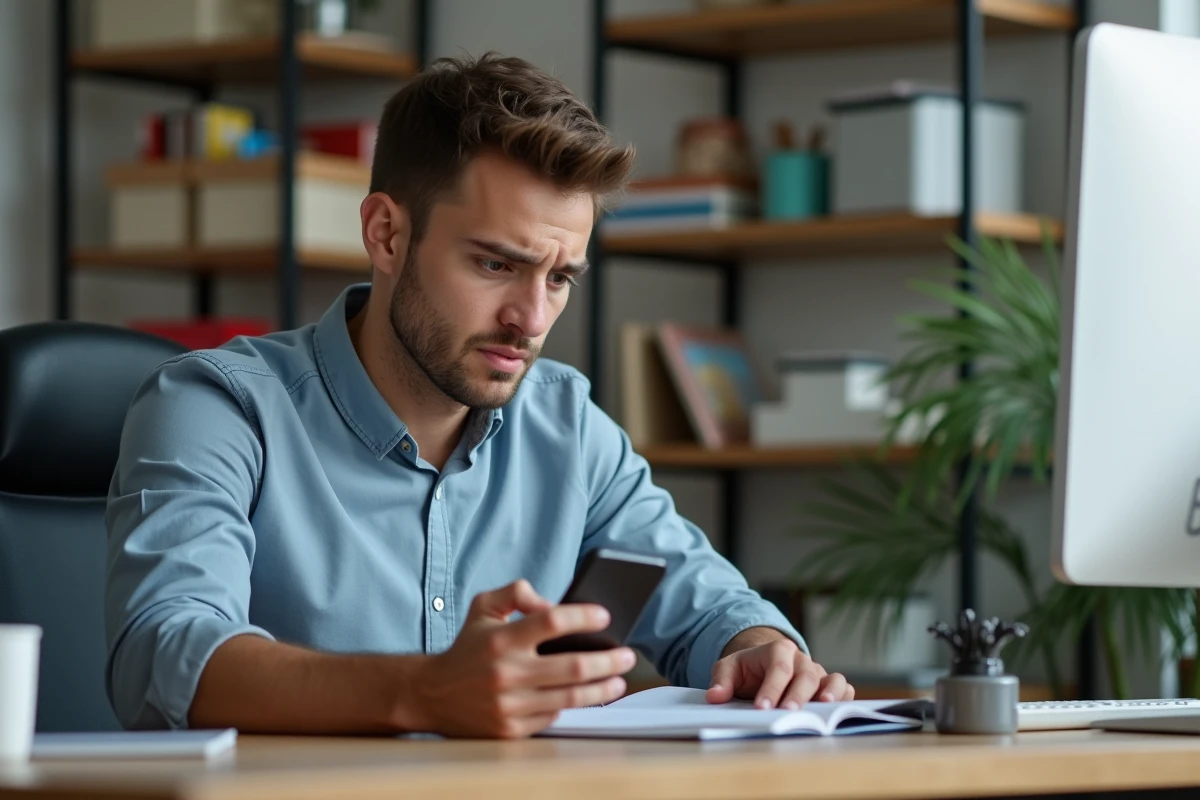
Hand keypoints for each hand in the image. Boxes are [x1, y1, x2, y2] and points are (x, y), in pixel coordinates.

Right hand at [409, 579, 635, 738]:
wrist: (431, 694)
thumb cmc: (467, 647)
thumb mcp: (483, 607)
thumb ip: (516, 592)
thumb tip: (551, 602)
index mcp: (502, 638)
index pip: (553, 621)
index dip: (584, 616)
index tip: (604, 615)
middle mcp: (507, 673)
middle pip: (574, 666)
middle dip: (608, 660)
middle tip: (628, 654)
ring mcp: (509, 705)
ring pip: (571, 697)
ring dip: (603, 688)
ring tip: (619, 680)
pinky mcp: (511, 730)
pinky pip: (553, 717)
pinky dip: (572, 706)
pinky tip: (588, 696)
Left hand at [706, 638, 853, 709]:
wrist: (764, 665)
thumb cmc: (748, 669)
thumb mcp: (728, 668)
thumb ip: (721, 680)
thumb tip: (714, 697)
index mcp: (778, 650)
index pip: (778, 668)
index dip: (771, 688)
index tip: (762, 708)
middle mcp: (802, 659)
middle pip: (805, 675)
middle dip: (797, 695)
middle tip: (787, 713)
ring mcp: (818, 671)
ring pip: (831, 679)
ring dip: (829, 693)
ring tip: (823, 708)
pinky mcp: (829, 685)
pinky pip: (844, 688)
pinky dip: (844, 699)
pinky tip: (836, 712)